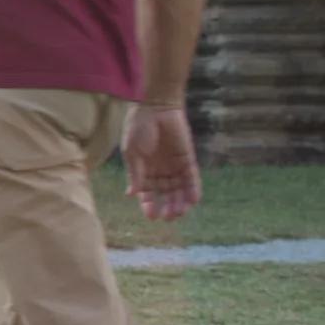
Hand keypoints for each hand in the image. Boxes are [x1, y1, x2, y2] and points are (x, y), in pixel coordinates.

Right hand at [123, 103, 201, 221]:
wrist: (155, 107)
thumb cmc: (138, 127)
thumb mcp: (132, 152)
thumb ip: (135, 173)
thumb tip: (131, 194)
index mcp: (144, 171)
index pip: (148, 194)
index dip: (149, 205)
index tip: (151, 216)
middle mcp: (160, 172)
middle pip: (165, 195)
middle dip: (166, 207)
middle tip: (167, 217)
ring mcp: (175, 167)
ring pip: (179, 190)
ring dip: (180, 203)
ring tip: (179, 212)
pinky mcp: (188, 160)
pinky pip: (192, 179)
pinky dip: (193, 190)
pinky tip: (192, 201)